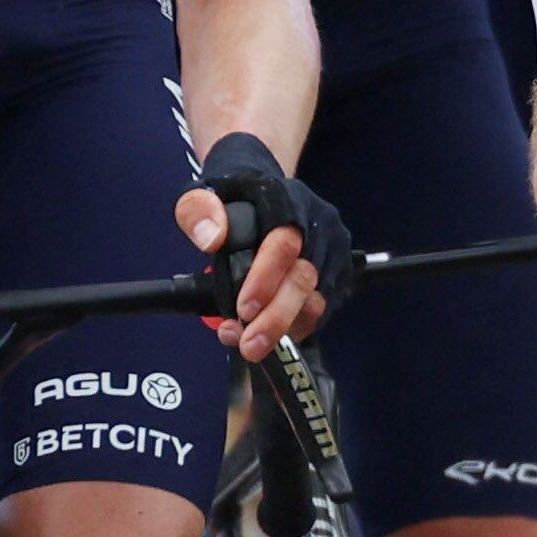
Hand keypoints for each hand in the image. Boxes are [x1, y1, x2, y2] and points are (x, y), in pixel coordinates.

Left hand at [179, 130, 347, 359]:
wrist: (259, 191)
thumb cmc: (231, 194)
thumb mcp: (202, 192)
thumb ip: (199, 211)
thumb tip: (212, 238)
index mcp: (290, 202)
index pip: (285, 244)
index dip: (265, 279)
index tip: (242, 309)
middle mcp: (320, 226)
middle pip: (306, 278)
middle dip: (277, 318)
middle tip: (249, 345)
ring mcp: (333, 252)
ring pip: (317, 300)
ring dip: (284, 329)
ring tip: (248, 343)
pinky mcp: (336, 275)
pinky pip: (321, 310)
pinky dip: (295, 329)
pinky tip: (267, 336)